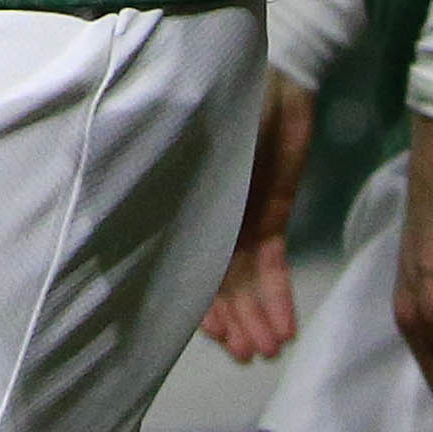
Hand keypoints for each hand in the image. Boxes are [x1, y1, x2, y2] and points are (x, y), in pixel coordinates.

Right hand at [203, 75, 321, 362]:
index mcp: (180, 207)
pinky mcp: (273, 217)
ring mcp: (240, 222)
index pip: (187, 269)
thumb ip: (175, 196)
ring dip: (257, 319)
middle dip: (235, 323)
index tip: (216, 337)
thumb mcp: (190, 153)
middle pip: (219, 286)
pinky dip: (279, 299)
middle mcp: (207, 222)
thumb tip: (146, 239)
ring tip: (269, 350)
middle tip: (249, 354)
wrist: (274, 76)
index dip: (202, 308)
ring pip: (248, 285)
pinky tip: (286, 329)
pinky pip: (274, 267)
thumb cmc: (218, 106)